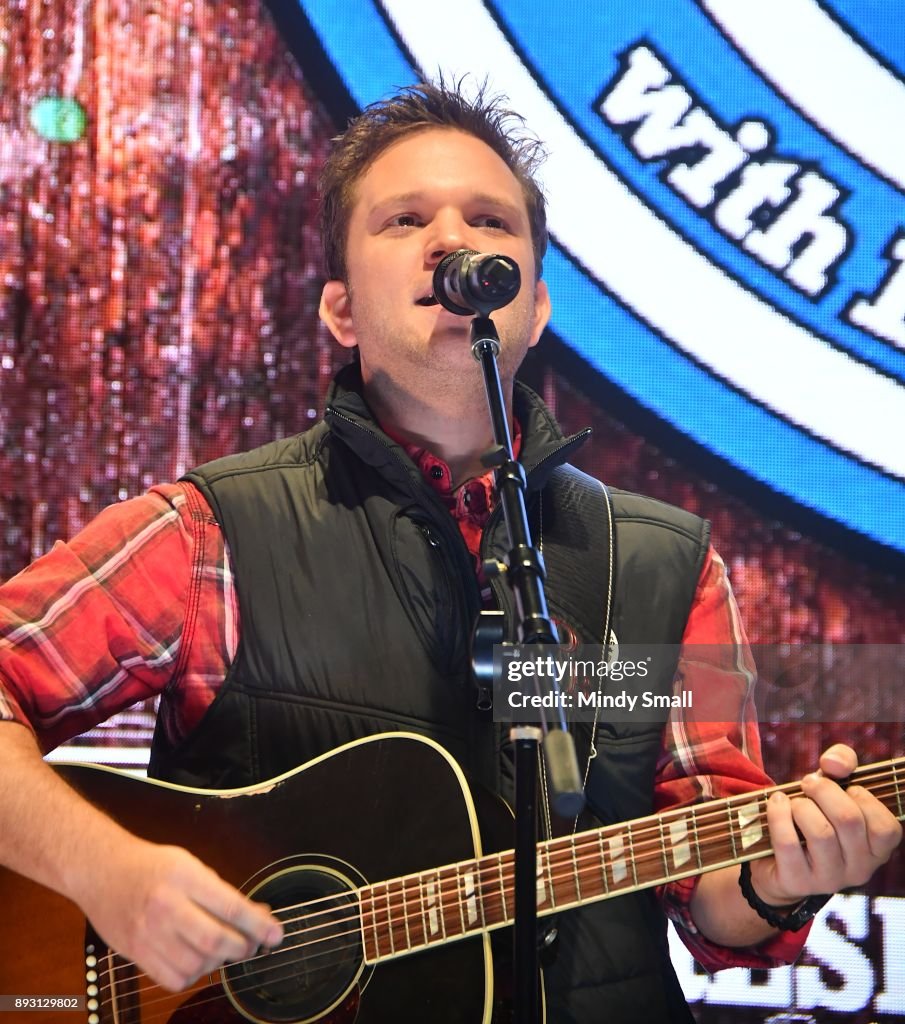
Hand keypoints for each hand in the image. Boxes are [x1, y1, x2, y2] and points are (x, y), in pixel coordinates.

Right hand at [69, 836, 283, 991]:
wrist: (101, 870)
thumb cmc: (150, 866)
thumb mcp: (189, 864)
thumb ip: (219, 892)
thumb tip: (256, 915)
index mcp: (184, 877)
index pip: (230, 905)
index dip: (258, 924)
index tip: (276, 934)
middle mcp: (166, 905)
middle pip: (215, 940)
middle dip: (242, 947)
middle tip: (251, 944)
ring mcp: (149, 933)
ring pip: (196, 965)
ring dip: (219, 963)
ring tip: (223, 951)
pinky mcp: (135, 953)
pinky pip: (173, 980)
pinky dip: (193, 976)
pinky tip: (196, 962)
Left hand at [751, 743, 902, 906]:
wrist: (776, 857)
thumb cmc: (815, 814)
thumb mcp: (833, 786)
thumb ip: (843, 762)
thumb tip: (832, 763)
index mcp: (877, 850)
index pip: (886, 827)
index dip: (862, 797)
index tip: (843, 786)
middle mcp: (860, 869)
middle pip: (848, 820)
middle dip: (824, 791)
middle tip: (808, 784)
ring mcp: (830, 880)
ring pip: (820, 833)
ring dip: (801, 806)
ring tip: (793, 801)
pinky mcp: (798, 882)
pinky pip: (788, 843)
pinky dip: (778, 815)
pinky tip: (776, 804)